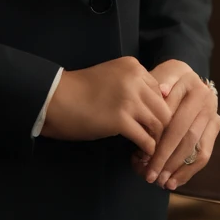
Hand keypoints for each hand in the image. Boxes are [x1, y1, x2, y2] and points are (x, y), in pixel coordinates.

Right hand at [41, 55, 172, 155]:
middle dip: (161, 127)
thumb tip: (154, 107)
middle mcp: (135, 79)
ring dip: (156, 140)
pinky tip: (141, 153)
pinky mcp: (121, 120)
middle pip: (164, 108)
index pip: (159, 91)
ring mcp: (129, 99)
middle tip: (154, 140)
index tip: (150, 123)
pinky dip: (147, 149)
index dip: (156, 110)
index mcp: (133, 66)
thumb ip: (133, 86)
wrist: (55, 99)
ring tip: (149, 149)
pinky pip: (146, 139)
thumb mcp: (111, 78)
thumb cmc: (79, 90)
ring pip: (159, 124)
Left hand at [130, 60, 219, 190]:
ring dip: (177, 168)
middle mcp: (206, 99)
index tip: (142, 155)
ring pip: (196, 147)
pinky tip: (174, 182)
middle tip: (150, 175)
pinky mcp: (216, 126)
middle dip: (166, 157)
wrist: (184, 76)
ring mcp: (213, 114)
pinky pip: (205, 153)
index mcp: (190, 84)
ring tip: (161, 182)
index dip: (157, 137)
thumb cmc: (165, 78)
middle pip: (184, 134)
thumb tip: (161, 91)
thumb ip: (159, 82)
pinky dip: (189, 171)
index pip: (172, 115)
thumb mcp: (158, 74)